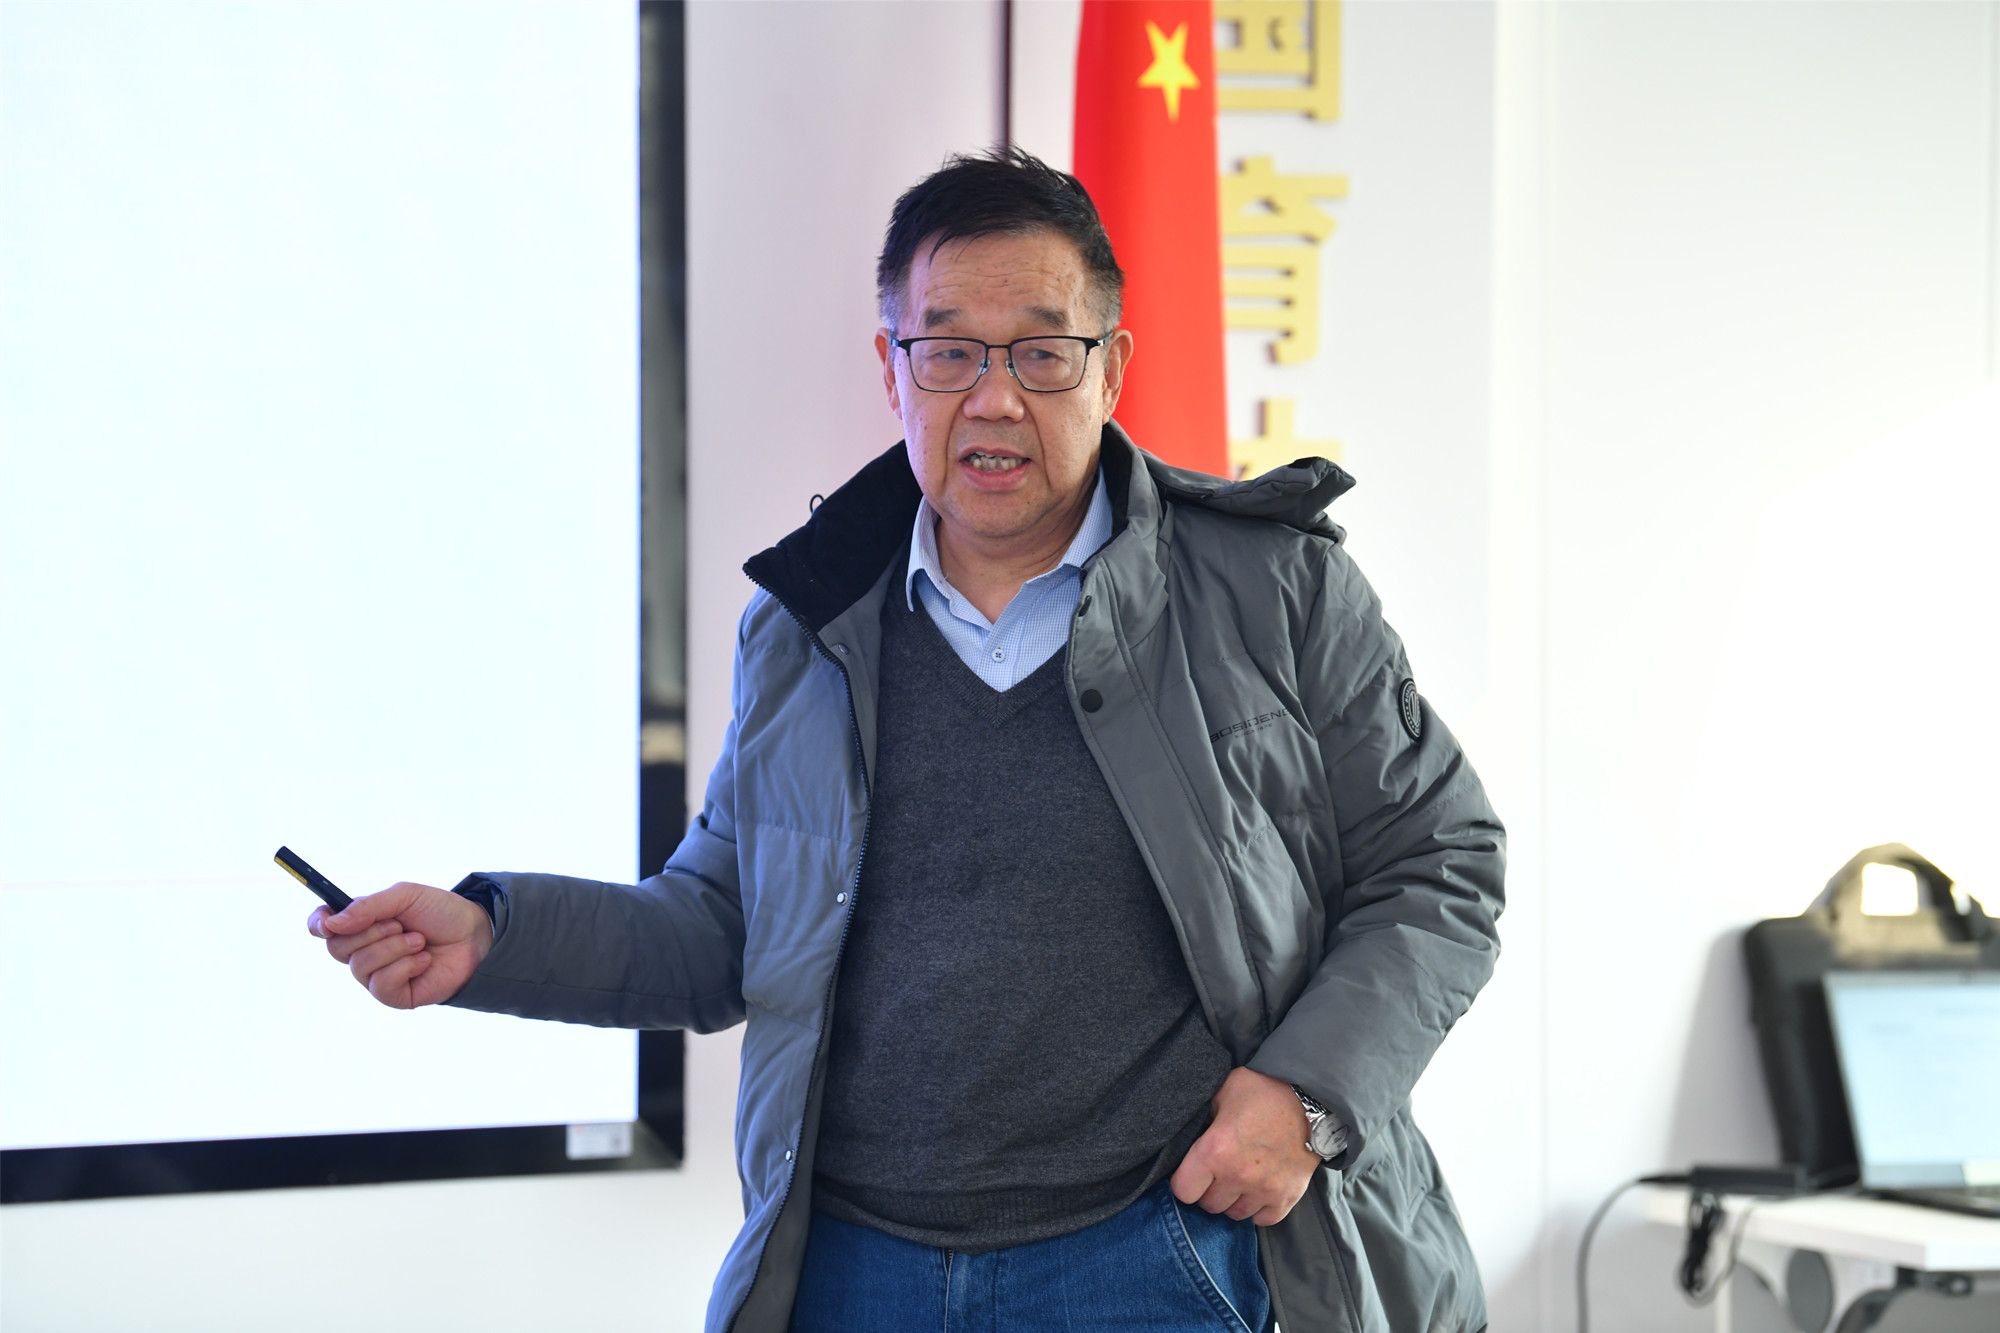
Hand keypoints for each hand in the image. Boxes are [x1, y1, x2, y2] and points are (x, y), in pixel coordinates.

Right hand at [308, 881, 491, 1009]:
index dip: (319, 923)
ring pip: (360, 965)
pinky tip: (424, 961)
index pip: (323, 927)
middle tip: (400, 925)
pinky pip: (381, 985)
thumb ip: (368, 906)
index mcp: (361, 924)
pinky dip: (405, 967)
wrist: (476, 935)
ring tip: (419, 941)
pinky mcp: (393, 995)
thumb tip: (332, 924)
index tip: (327, 920)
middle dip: (371, 932)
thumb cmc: (440, 913)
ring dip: (394, 948)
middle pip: (337, 947)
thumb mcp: (405, 896)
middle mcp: (363, 951)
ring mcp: (377, 975)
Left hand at [1170, 1066, 1319, 1225]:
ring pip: (1235, 1214)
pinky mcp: (1288, 1197)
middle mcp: (1238, 1176)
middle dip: (1209, 1190)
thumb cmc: (1262, 1090)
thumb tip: (1193, 1135)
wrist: (1310, 1096)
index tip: (1192, 1172)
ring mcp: (1265, 1190)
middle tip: (1219, 1171)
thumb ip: (1204, 1119)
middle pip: (1209, 1205)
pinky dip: (1259, 1208)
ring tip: (1240, 1178)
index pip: (1183, 1191)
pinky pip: (1263, 1219)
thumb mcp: (1222, 1093)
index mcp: (1215, 1151)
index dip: (1185, 1181)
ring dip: (1234, 1199)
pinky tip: (1258, 1189)